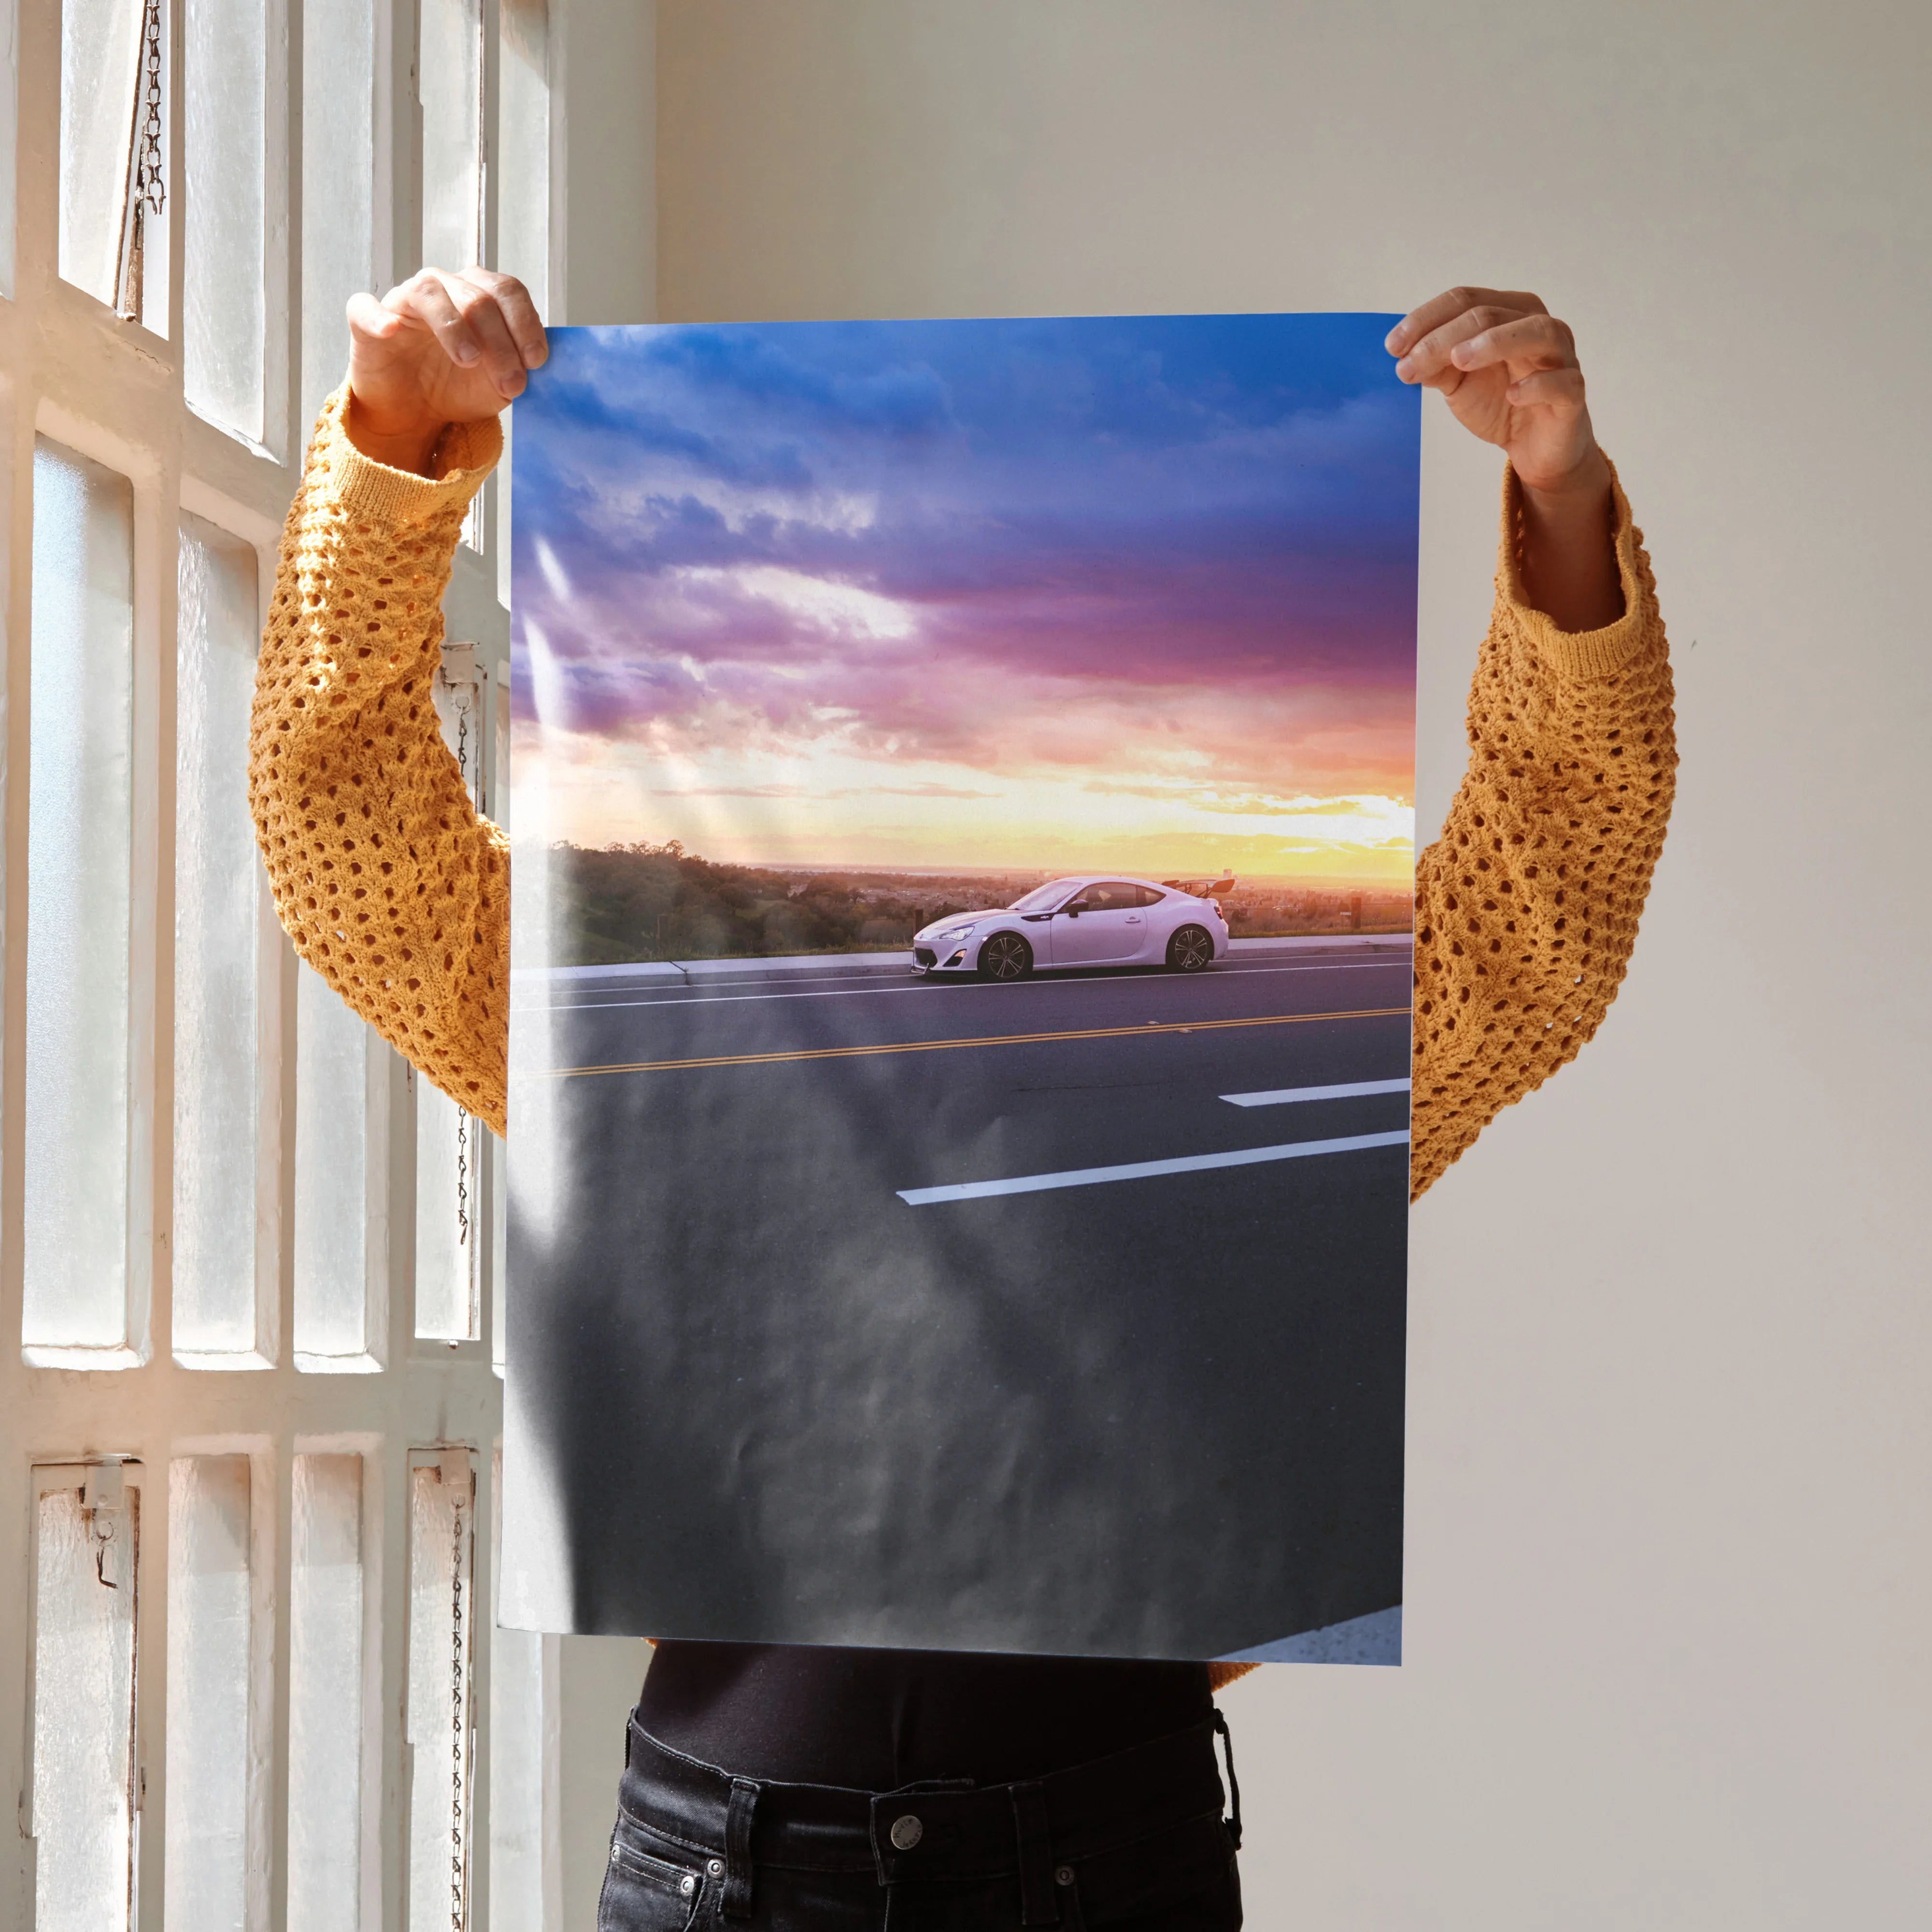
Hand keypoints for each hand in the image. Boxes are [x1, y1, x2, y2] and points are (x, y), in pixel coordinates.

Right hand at [344, 267, 546, 474]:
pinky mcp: (366, 320)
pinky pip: (366, 307)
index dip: (525, 323)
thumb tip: (533, 363)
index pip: (507, 291)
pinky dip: (379, 317)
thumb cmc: (457, 387)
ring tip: (469, 360)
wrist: (415, 413)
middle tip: (511, 382)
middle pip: (477, 297)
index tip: (536, 361)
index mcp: (479, 295)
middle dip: (500, 342)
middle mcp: (443, 288)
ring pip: (430, 293)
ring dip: (454, 327)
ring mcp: (404, 301)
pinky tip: (391, 331)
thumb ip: (518, 368)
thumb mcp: (498, 384)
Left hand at [1388, 287, 1621, 628]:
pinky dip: (1537, 385)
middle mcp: (1537, 325)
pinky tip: (1512, 394)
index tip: (1392, 347)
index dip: (1426, 319)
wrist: (1534, 447)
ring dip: (1494, 342)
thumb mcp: (1458, 383)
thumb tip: (1405, 356)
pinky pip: (1562, 382)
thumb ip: (1435, 365)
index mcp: (1508, 313)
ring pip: (1536, 332)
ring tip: (1458, 360)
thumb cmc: (1500, 402)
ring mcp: (1561, 357)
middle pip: (1490, 314)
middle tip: (1410, 364)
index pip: (1466, 300)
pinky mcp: (1573, 394)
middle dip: (1444, 337)